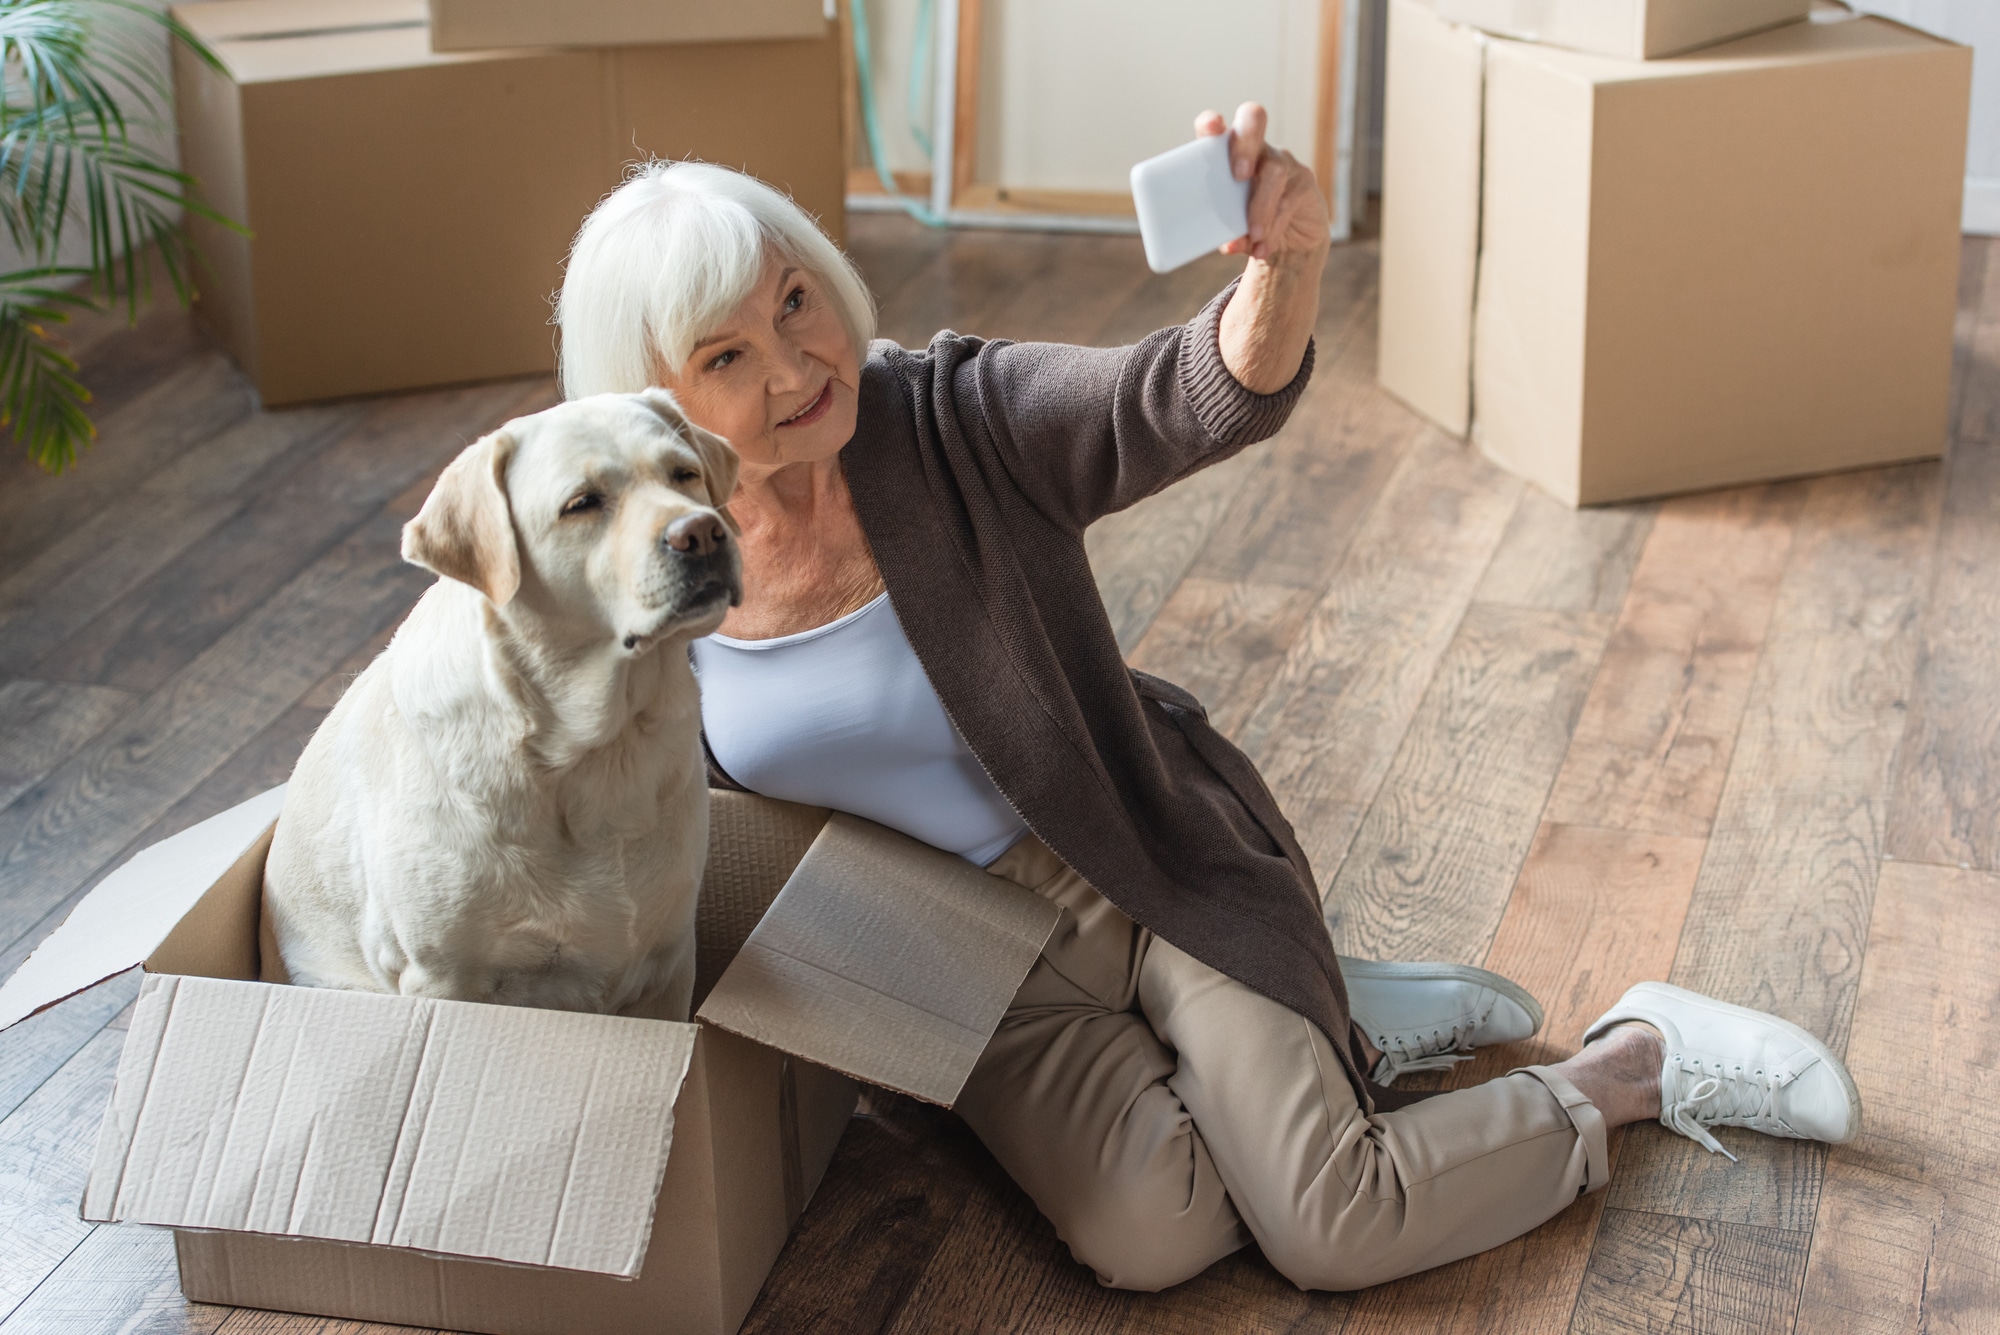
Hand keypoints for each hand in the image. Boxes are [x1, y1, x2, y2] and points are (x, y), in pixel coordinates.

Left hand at [1194, 103, 1329, 262]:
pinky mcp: (1304, 182)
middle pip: (1252, 122)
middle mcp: (1256, 149)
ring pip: (1273, 171)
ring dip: (1261, 207)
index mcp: (1228, 154)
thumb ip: (1225, 229)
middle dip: (1244, 146)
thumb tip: (1228, 242)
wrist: (1289, 245)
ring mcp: (1282, 162)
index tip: (1211, 129)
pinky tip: (1263, 247)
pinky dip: (1274, 227)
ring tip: (1254, 236)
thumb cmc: (1249, 227)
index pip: (1217, 128)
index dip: (1211, 123)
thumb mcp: (1231, 227)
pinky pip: (1288, 200)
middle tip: (1238, 176)